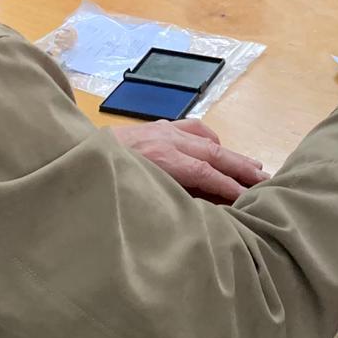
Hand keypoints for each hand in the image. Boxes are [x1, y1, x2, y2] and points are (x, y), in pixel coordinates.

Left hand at [113, 117, 267, 202]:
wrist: (71, 154)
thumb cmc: (103, 185)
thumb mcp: (139, 197)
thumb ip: (172, 201)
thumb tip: (205, 210)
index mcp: (161, 159)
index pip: (206, 174)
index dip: (229, 187)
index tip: (249, 199)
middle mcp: (165, 140)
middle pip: (213, 154)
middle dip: (240, 168)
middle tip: (266, 181)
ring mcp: (160, 131)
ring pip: (205, 140)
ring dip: (231, 154)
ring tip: (254, 167)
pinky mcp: (154, 128)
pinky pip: (190, 129)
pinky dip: (209, 140)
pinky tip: (217, 148)